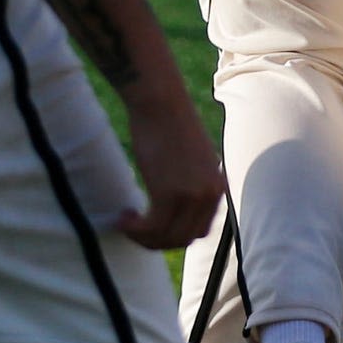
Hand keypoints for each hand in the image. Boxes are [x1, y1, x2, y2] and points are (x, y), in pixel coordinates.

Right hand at [113, 94, 224, 249]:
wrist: (160, 101)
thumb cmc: (168, 123)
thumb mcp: (192, 159)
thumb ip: (191, 182)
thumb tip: (176, 203)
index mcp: (218, 186)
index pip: (201, 230)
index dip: (174, 235)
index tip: (152, 227)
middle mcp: (210, 194)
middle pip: (185, 239)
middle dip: (158, 241)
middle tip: (135, 229)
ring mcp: (192, 196)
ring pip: (168, 238)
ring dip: (144, 238)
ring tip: (126, 223)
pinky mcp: (170, 194)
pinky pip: (153, 228)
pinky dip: (136, 230)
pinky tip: (124, 218)